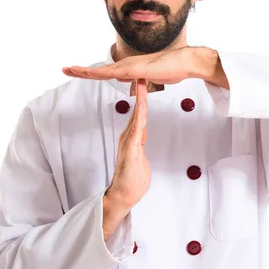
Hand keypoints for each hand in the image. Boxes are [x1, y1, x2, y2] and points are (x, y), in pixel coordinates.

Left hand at [63, 46, 196, 85]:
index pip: (105, 72)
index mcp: (128, 68)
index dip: (90, 73)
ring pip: (103, 70)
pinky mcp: (136, 69)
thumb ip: (139, 78)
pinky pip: (115, 73)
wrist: (184, 62)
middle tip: (64, 69)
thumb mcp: (150, 77)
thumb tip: (132, 79)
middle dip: (81, 70)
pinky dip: (102, 73)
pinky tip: (91, 74)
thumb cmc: (171, 68)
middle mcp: (126, 65)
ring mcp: (130, 66)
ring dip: (86, 71)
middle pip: (99, 70)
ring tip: (70, 70)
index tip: (76, 72)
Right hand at [105, 78, 150, 209]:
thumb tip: (143, 142)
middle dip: (140, 92)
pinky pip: (136, 130)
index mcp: (132, 138)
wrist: (123, 196)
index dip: (142, 98)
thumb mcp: (140, 160)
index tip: (145, 84)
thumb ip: (141, 148)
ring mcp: (128, 142)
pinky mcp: (130, 149)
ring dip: (140, 100)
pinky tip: (141, 106)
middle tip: (142, 73)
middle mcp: (128, 137)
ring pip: (136, 116)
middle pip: (137, 110)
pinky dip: (139, 117)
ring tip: (141, 83)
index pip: (139, 114)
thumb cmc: (132, 181)